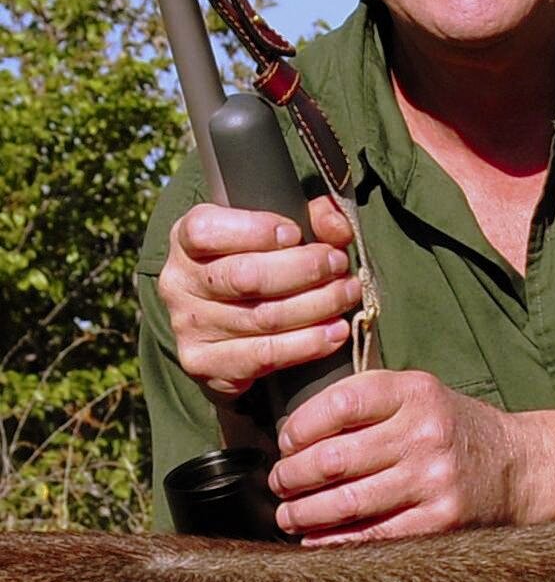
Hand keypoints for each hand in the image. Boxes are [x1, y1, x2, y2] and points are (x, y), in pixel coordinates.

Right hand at [158, 196, 362, 400]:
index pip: (206, 231)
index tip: (295, 233)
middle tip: (339, 265)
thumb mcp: (281, 232)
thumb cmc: (263, 266)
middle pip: (246, 276)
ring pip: (263, 318)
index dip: (255, 230)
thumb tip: (337, 227)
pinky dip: (307, 345)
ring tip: (348, 295)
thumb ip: (313, 218)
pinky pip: (263, 356)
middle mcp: (179, 282)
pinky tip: (334, 333)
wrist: (235, 331)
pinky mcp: (203, 363)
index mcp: (186, 239)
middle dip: (304, 269)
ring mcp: (188, 326)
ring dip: (318, 306)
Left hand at [269, 370, 524, 543]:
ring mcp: (434, 480)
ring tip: (290, 514)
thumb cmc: (451, 430)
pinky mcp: (440, 520)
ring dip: (303, 513)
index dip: (299, 429)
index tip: (286, 444)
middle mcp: (426, 433)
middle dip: (291, 477)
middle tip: (280, 484)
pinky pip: (372, 537)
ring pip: (344, 502)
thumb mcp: (417, 395)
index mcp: (415, 393)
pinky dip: (333, 541)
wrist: (519, 467)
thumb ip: (364, 400)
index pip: (338, 406)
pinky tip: (316, 539)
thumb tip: (293, 437)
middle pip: (332, 458)